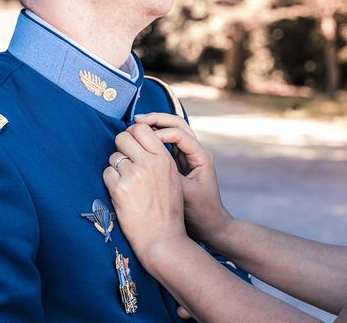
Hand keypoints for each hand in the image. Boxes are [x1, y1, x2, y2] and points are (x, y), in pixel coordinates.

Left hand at [103, 124, 186, 266]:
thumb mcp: (172, 178)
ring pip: (113, 156)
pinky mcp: (119, 189)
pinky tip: (121, 194)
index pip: (142, 129)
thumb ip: (158, 158)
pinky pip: (107, 173)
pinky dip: (111, 182)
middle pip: (124, 137)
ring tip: (127, 183)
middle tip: (125, 161)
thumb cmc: (167, 209)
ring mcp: (133, 175)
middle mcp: (149, 163)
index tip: (132, 144)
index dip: (133, 134)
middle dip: (121, 147)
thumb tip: (139, 141)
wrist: (162, 238)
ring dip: (116, 167)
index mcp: (164, 158)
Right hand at [134, 113, 234, 245]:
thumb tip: (147, 160)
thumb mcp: (184, 193)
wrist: (210, 225)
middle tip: (136, 120)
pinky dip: (155, 136)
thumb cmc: (199, 212)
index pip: (179, 134)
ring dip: (155, 125)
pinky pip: (168, 141)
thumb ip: (169, 175)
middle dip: (157, 119)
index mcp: (201, 156)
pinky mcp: (182, 161)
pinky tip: (140, 139)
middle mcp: (197, 151)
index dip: (159, 133)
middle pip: (177, 124)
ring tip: (136, 125)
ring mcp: (190, 155)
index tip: (142, 141)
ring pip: (173, 130)